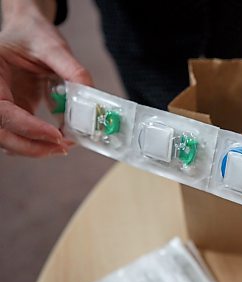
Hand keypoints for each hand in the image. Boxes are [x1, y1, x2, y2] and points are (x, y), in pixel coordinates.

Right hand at [0, 0, 91, 156]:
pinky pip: (23, 132)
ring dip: (37, 147)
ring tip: (65, 145)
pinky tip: (60, 140)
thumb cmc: (34, 34)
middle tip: (63, 147)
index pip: (2, 111)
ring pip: (10, 137)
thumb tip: (90, 95)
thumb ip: (72, 70)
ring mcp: (3, 103)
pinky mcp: (16, 109)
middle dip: (32, 145)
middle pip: (1, 132)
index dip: (28, 127)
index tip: (56, 135)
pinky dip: (40, 141)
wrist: (30, 30)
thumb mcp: (54, 47)